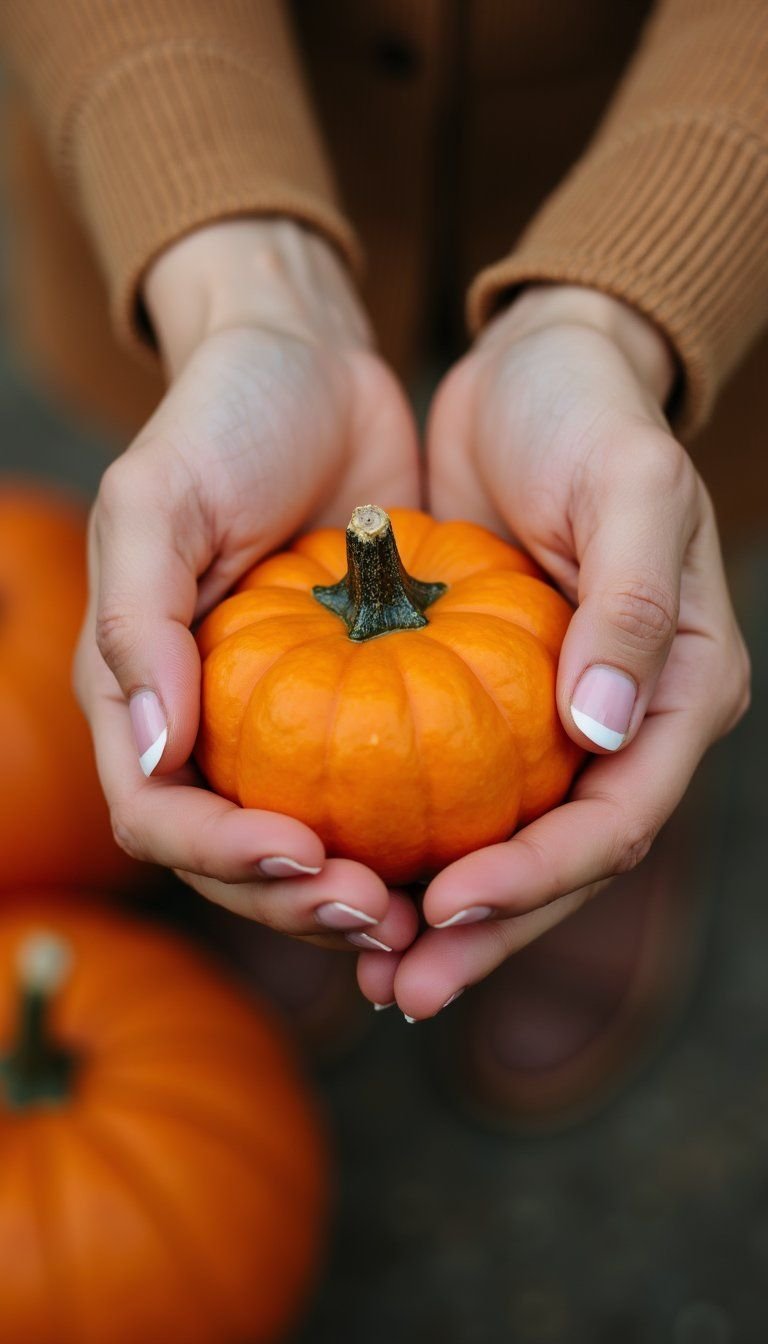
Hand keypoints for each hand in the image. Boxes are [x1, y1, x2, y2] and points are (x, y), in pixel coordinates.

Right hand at [74, 218, 419, 952]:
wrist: (311, 367)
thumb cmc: (222, 422)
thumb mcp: (157, 500)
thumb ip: (139, 623)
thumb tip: (150, 753)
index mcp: (142, 693)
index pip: (158, 812)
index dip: (220, 855)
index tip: (304, 853)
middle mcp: (207, 727)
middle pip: (234, 859)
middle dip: (297, 902)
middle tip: (379, 912)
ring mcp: (287, 723)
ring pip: (310, 848)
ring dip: (358, 892)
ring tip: (427, 909)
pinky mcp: (361, 705)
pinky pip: (384, 791)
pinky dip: (415, 834)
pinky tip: (470, 850)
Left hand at [357, 284, 749, 1016]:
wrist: (536, 368)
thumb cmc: (592, 415)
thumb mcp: (628, 488)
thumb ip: (632, 609)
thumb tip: (602, 735)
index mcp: (682, 692)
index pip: (620, 817)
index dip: (541, 878)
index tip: (450, 904)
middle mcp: (626, 724)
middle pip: (562, 861)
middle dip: (485, 931)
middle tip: (399, 988)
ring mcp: (558, 719)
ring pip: (503, 843)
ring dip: (441, 913)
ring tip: (369, 969)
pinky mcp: (489, 699)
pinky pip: (451, 791)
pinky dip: (408, 840)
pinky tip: (346, 873)